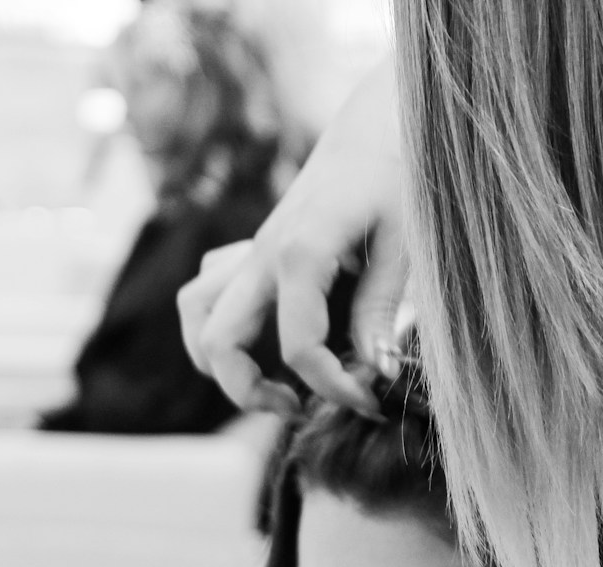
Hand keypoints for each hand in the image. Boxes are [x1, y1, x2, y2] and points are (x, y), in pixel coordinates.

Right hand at [179, 60, 407, 416]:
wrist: (378, 122)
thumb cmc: (399, 176)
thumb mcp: (406, 244)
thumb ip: (383, 310)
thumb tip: (378, 372)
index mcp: (302, 254)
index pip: (299, 349)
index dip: (335, 389)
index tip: (373, 401)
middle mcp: (263, 253)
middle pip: (218, 341)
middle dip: (249, 392)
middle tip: (300, 408)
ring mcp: (252, 249)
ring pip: (196, 312)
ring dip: (218, 359)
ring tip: (268, 384)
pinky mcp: (253, 248)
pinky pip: (207, 289)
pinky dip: (220, 321)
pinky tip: (267, 332)